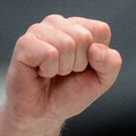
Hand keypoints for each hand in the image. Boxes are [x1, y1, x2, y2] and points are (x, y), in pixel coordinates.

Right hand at [5, 14, 121, 126]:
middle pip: (84, 36)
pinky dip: (49, 70)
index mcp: (78, 27)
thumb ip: (111, 63)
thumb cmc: (70, 92)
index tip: (84, 67)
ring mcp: (38, 31)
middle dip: (80, 63)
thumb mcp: (102, 80)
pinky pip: (49, 53)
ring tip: (53, 72)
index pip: (101, 30)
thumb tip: (96, 49)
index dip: (98, 57)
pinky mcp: (24, 43)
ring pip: (66, 44)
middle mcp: (58, 23)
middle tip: (66, 72)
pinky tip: (40, 72)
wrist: (44, 112)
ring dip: (64, 68)